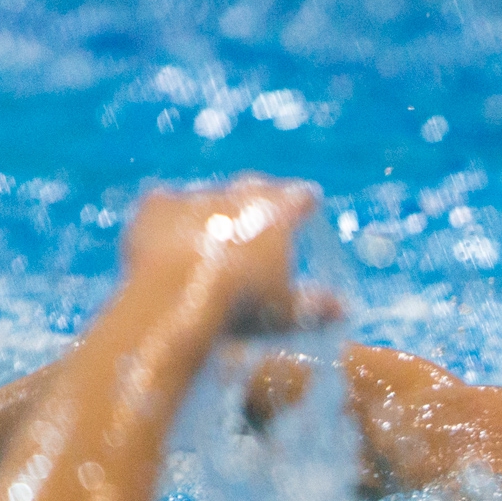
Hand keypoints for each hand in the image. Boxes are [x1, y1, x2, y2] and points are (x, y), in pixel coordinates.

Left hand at [126, 175, 337, 333]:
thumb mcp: (285, 312)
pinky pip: (166, 202)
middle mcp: (238, 194)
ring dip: (213, 210)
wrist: (175, 297)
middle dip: (260, 199)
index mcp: (277, 212)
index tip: (309, 203)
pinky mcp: (157, 205)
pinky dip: (171, 216)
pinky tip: (170, 231)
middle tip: (260, 216)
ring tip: (211, 233)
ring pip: (209, 196)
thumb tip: (345, 309)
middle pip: (255, 188)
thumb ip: (315, 306)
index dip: (305, 203)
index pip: (300, 197)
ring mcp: (196, 196)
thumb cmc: (242, 306)